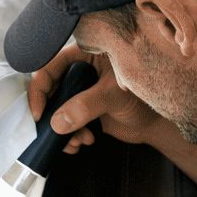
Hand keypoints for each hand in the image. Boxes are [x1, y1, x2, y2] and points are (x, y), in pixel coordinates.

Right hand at [27, 46, 164, 152]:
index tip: (39, 114)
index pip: (49, 67)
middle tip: (57, 134)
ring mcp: (80, 93)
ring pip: (55, 111)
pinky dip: (70, 136)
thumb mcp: (113, 95)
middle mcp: (78, 72)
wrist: (157, 122)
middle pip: (49, 92)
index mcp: (83, 55)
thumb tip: (58, 123)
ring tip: (78, 141)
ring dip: (62, 131)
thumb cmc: (144, 97)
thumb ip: (86, 106)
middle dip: (51, 116)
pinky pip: (65, 124)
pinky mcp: (83, 112)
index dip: (39, 90)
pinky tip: (84, 142)